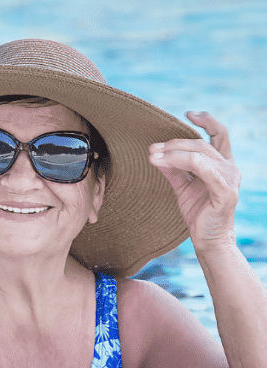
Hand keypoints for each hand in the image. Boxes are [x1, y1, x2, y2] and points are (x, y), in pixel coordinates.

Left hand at [148, 111, 240, 251]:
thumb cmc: (198, 213)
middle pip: (200, 145)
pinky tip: (163, 162)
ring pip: (199, 155)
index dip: (207, 121)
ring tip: (152, 156)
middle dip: (173, 144)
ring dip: (172, 153)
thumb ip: (173, 170)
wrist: (208, 240)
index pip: (220, 134)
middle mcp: (229, 168)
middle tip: (151, 149)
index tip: (189, 113)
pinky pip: (204, 170)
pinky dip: (182, 162)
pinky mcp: (224, 191)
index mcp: (222, 164)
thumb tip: (155, 154)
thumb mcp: (182, 187)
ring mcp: (229, 179)